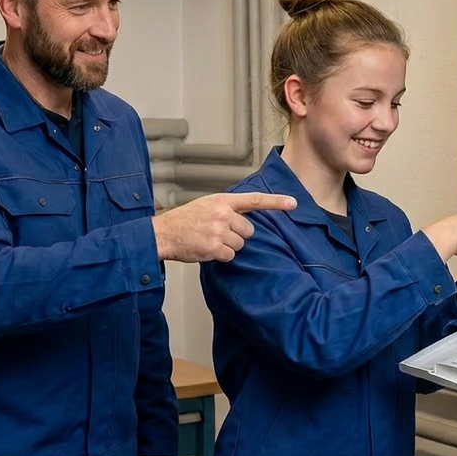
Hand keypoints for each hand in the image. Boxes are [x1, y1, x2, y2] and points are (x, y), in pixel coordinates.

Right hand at [153, 192, 296, 262]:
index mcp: (222, 201)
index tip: (293, 203)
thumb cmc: (184, 220)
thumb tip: (245, 220)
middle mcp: (223, 214)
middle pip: (248, 231)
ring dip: (228, 246)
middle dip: (237, 235)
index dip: (276, 202)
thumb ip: (227, 209)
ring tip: (209, 240)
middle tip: (218, 233)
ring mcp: (219, 231)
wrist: (163, 233)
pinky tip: (206, 249)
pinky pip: (230, 256)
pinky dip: (220, 256)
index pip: (254, 200)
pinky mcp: (214, 247)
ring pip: (240, 245)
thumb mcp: (206, 205)